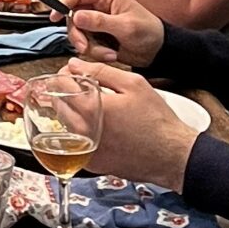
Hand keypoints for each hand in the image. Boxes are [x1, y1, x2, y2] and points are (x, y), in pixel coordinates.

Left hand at [55, 58, 202, 190]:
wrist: (170, 155)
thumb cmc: (156, 121)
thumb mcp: (133, 84)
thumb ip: (101, 71)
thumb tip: (76, 64)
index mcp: (90, 109)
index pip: (59, 85)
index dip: (65, 74)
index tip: (74, 72)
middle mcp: (82, 132)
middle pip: (57, 105)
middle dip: (66, 91)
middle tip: (83, 87)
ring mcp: (85, 150)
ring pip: (64, 124)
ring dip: (72, 111)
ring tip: (93, 105)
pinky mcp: (91, 163)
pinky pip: (75, 142)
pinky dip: (80, 130)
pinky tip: (99, 125)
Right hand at [64, 0, 165, 69]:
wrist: (158, 51)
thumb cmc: (149, 32)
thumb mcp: (126, 26)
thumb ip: (100, 21)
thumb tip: (76, 16)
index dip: (62, 3)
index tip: (54, 16)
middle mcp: (99, 7)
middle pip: (72, 17)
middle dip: (78, 35)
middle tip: (85, 47)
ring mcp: (97, 23)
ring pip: (78, 33)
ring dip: (89, 47)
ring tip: (108, 53)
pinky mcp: (97, 37)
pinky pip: (85, 44)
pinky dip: (95, 53)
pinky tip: (111, 55)